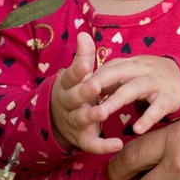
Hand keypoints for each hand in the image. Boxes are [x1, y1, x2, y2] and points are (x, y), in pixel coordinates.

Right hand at [51, 31, 121, 153]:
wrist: (60, 119)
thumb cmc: (75, 90)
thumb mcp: (77, 75)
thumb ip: (83, 57)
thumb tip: (84, 34)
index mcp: (67, 85)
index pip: (70, 76)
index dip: (77, 70)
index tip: (86, 63)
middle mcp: (68, 104)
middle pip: (73, 98)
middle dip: (83, 92)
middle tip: (94, 86)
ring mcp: (75, 122)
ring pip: (81, 119)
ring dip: (91, 116)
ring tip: (103, 113)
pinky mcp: (83, 139)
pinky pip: (92, 144)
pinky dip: (104, 146)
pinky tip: (118, 144)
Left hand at [87, 55, 179, 134]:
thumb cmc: (149, 76)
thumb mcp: (131, 70)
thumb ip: (111, 75)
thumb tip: (86, 80)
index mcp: (130, 63)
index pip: (108, 67)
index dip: (92, 75)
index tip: (74, 85)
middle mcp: (142, 70)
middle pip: (118, 73)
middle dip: (101, 82)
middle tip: (84, 93)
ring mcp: (155, 83)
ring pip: (134, 89)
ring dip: (117, 100)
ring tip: (103, 112)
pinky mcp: (168, 98)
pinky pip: (157, 108)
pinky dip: (148, 118)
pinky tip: (138, 129)